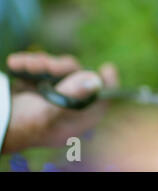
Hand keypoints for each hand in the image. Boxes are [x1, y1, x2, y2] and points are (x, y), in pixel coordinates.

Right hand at [3, 52, 118, 152]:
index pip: (101, 100)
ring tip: (26, 65)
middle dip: (61, 67)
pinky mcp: (38, 86)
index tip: (107, 68)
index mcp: (77, 119)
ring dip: (42, 63)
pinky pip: (42, 67)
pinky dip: (30, 64)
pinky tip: (17, 63)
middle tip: (46, 65)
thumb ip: (72, 95)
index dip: (107, 84)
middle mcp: (69, 106)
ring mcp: (53, 95)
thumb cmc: (22, 126)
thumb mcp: (47, 113)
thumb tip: (95, 81)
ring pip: (59, 69)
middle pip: (78, 77)